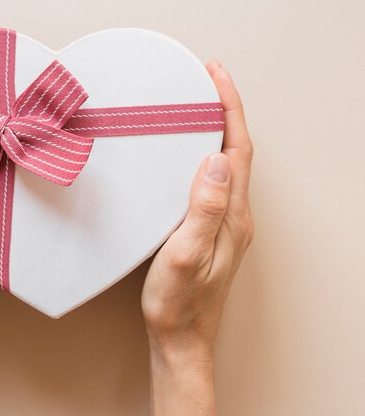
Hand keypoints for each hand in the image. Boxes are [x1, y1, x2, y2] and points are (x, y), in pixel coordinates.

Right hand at [141, 61, 253, 363]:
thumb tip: (217, 161)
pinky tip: (186, 154)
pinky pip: (213, 181)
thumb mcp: (185, 255)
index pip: (237, 149)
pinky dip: (204, 154)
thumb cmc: (179, 303)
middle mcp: (235, 215)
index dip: (229, 108)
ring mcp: (225, 223)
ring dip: (215, 130)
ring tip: (195, 108)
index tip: (215, 76)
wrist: (181, 339)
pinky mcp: (211, 230)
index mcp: (232, 216)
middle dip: (224, 110)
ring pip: (226, 164)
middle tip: (204, 82)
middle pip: (236, 150)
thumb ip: (204, 209)